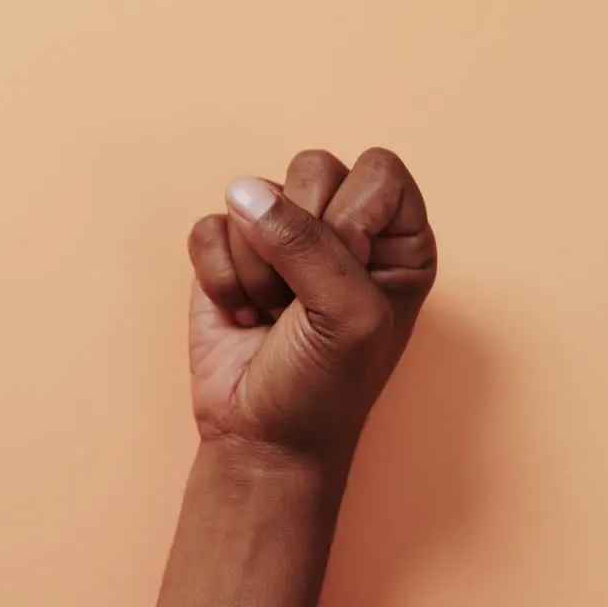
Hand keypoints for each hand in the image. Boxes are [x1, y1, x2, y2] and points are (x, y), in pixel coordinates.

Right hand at [186, 148, 437, 461]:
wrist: (262, 439)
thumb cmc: (326, 387)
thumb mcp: (346, 315)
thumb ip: (307, 243)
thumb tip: (244, 191)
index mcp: (398, 238)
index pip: (379, 171)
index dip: (352, 215)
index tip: (347, 272)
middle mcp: (343, 227)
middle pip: (312, 168)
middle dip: (298, 240)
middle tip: (303, 300)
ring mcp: (280, 238)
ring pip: (254, 196)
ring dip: (256, 268)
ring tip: (273, 315)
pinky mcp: (227, 254)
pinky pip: (209, 228)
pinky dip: (218, 277)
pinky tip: (239, 315)